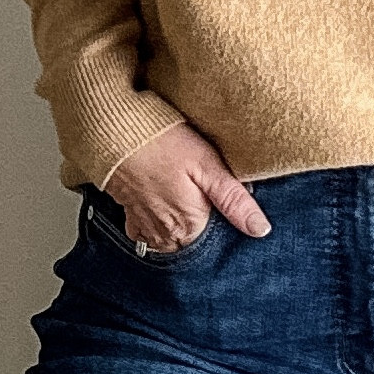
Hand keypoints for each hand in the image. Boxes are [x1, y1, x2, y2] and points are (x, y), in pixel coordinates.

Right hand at [99, 120, 272, 250]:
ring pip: (171, 238)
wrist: (113, 132)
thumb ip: (234, 201)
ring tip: (185, 199)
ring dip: (181, 226)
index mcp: (190, 226)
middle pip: (194, 241)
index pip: (217, 241)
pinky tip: (163, 205)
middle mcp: (167, 234)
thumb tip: (260, 229)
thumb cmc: (162, 143)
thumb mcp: (208, 166)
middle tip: (204, 196)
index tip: (224, 203)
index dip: (225, 223)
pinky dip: (157, 223)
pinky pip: (148, 231)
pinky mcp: (130, 215)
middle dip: (204, 226)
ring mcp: (146, 226)